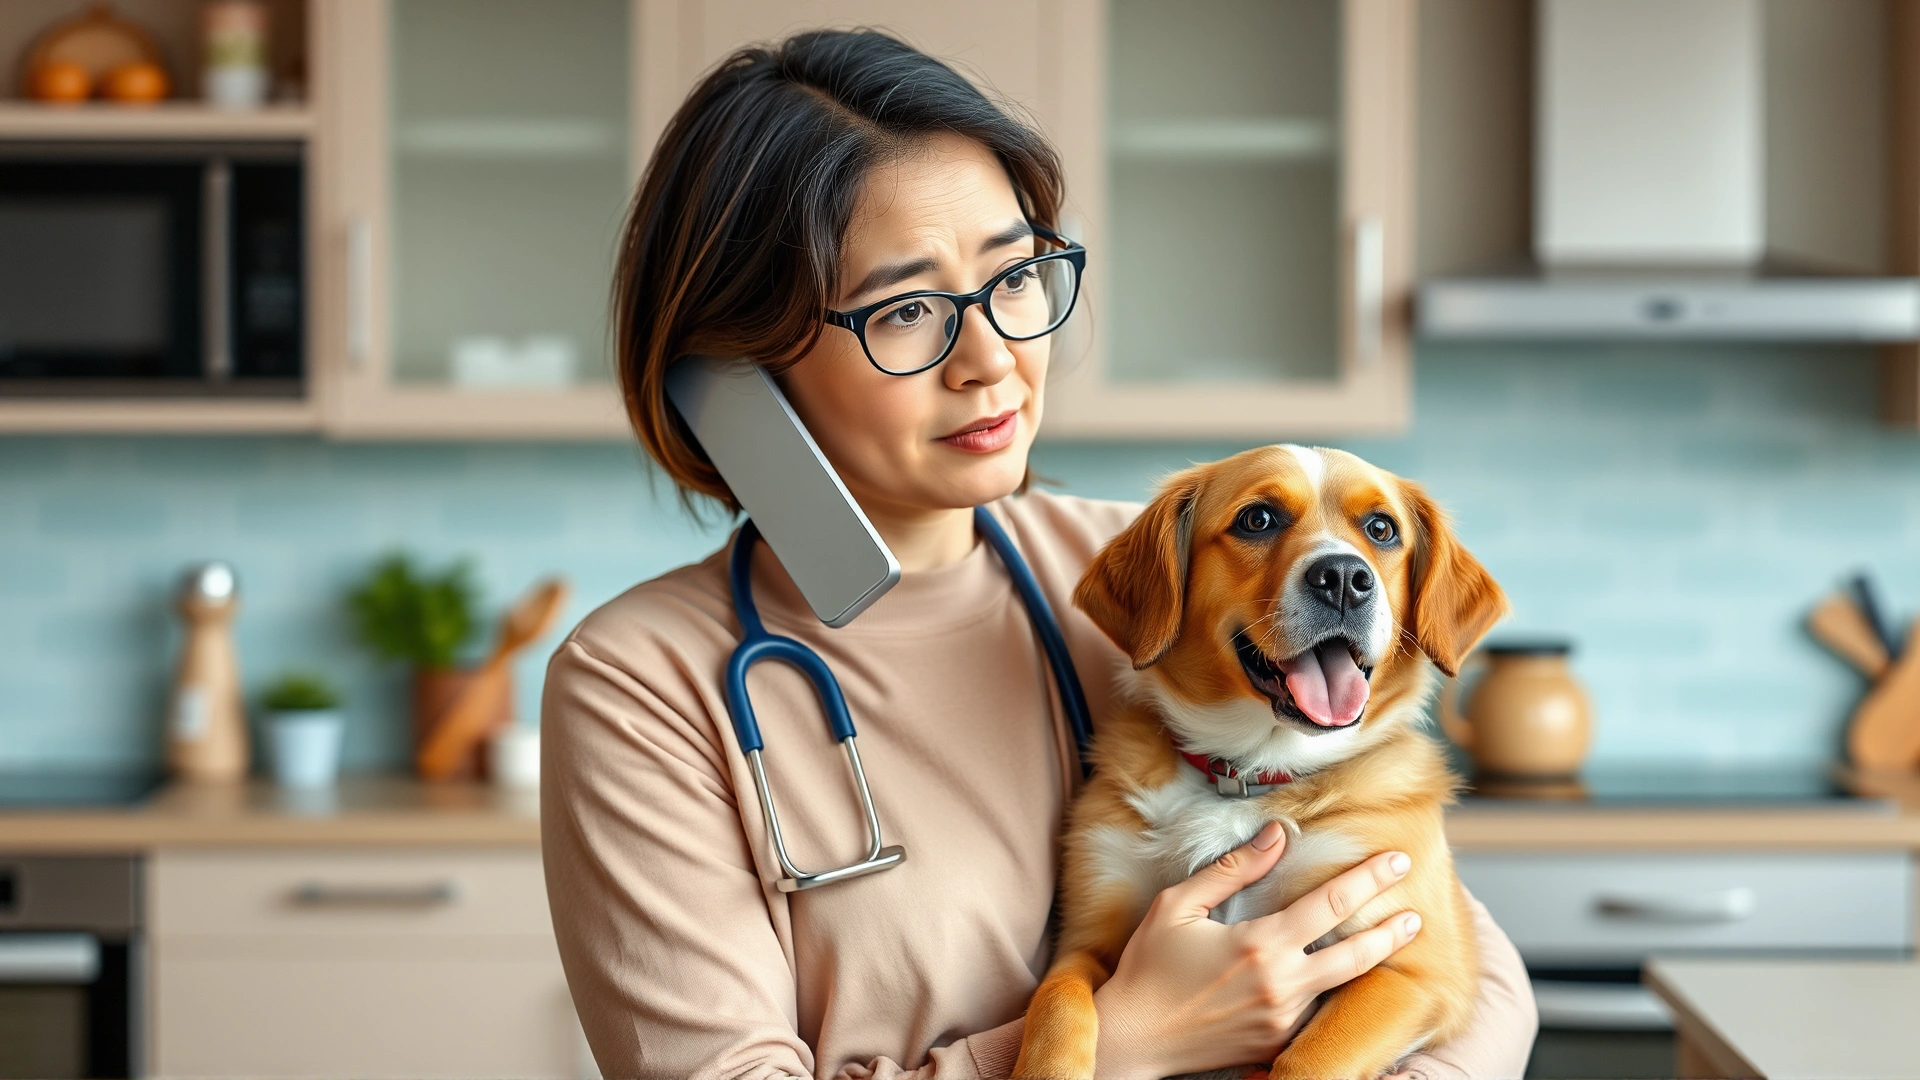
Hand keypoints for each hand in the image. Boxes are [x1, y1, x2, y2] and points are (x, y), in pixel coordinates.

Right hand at [1089, 821, 1422, 1079]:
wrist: (1133, 1039)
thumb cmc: (1148, 968)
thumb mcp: (1178, 906)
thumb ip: (1233, 869)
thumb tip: (1277, 834)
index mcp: (1259, 944)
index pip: (1331, 904)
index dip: (1368, 878)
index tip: (1395, 861)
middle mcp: (1281, 985)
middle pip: (1355, 953)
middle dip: (1390, 928)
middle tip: (1416, 909)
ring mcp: (1282, 1018)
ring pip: (1340, 985)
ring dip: (1370, 959)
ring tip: (1394, 937)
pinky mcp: (1275, 1042)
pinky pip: (1314, 1010)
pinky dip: (1332, 989)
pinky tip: (1343, 973)